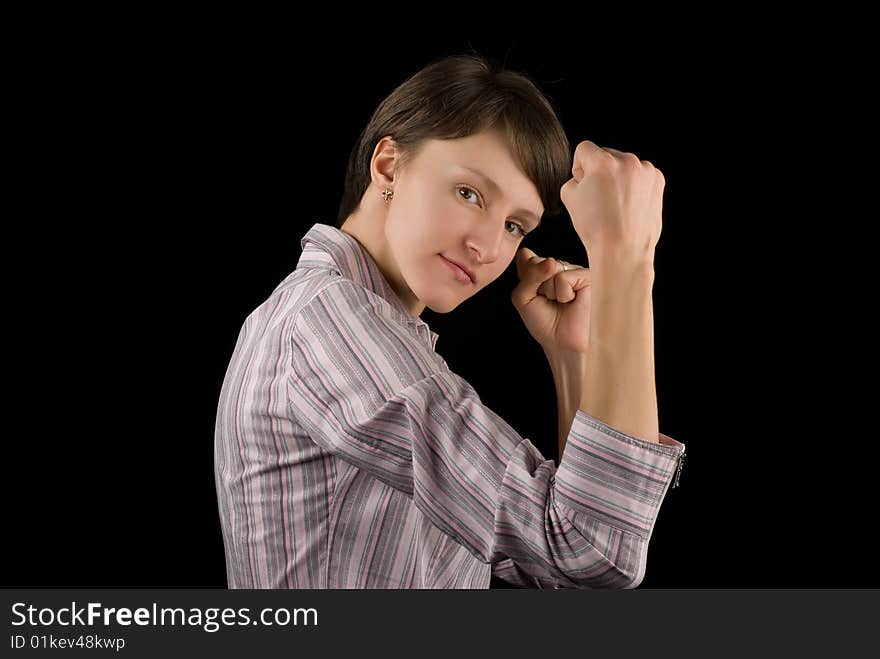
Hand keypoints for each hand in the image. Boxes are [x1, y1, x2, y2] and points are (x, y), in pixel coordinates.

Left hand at [510, 247, 590, 353]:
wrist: (561, 343)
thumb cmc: (543, 322)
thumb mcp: (523, 298)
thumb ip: (529, 275)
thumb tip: (551, 261)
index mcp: (539, 269)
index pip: (524, 255)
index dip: (525, 275)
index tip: (532, 293)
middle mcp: (556, 266)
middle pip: (536, 261)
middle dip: (536, 285)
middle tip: (547, 300)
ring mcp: (572, 270)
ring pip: (550, 268)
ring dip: (550, 292)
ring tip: (561, 302)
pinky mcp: (586, 276)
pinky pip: (563, 278)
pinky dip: (563, 295)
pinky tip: (572, 301)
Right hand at [560, 140, 664, 263]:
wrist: (622, 250)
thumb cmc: (596, 228)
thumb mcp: (569, 198)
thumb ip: (573, 178)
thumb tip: (583, 175)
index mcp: (602, 162)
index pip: (584, 148)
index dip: (579, 166)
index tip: (583, 182)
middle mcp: (626, 161)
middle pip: (606, 155)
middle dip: (600, 172)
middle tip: (599, 198)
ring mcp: (645, 171)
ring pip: (624, 165)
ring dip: (618, 178)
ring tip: (615, 204)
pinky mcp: (657, 181)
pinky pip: (640, 175)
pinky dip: (634, 185)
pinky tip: (628, 204)